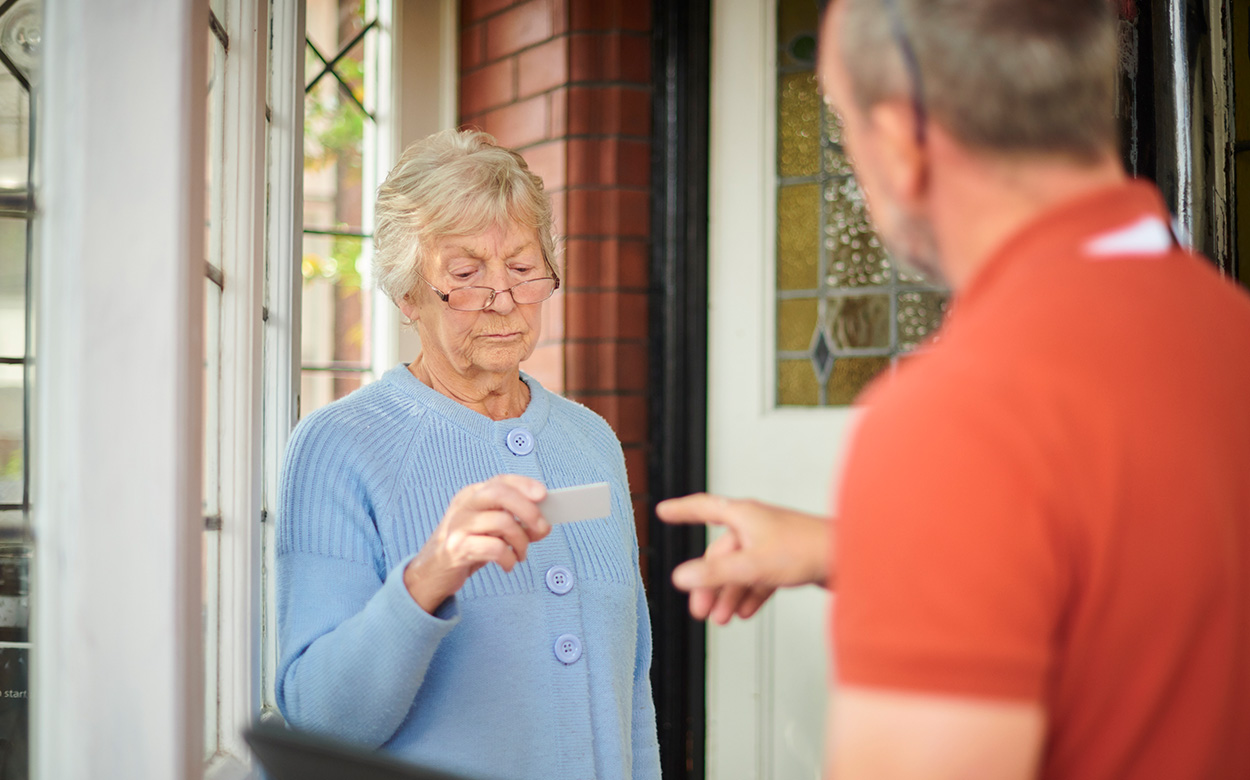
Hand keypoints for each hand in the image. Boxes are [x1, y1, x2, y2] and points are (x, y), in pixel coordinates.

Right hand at [404, 474, 550, 613]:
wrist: (431, 573)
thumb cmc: (466, 547)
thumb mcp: (488, 529)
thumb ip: (512, 521)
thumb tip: (543, 524)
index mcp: (471, 495)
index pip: (500, 481)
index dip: (524, 485)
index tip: (543, 495)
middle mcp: (464, 506)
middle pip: (500, 494)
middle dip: (527, 510)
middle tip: (541, 528)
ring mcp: (458, 526)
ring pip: (502, 522)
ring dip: (521, 541)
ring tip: (521, 554)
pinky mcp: (457, 549)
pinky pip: (494, 547)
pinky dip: (508, 557)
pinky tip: (508, 564)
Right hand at [656, 493, 830, 624]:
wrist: (851, 558)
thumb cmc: (807, 550)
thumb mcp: (753, 565)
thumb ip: (715, 574)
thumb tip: (682, 577)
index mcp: (743, 515)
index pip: (703, 508)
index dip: (681, 510)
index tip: (664, 511)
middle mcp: (755, 525)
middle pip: (720, 553)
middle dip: (708, 583)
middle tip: (700, 609)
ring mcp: (771, 543)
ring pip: (740, 569)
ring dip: (729, 595)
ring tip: (723, 619)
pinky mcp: (787, 560)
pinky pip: (760, 578)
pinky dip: (750, 595)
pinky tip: (747, 612)